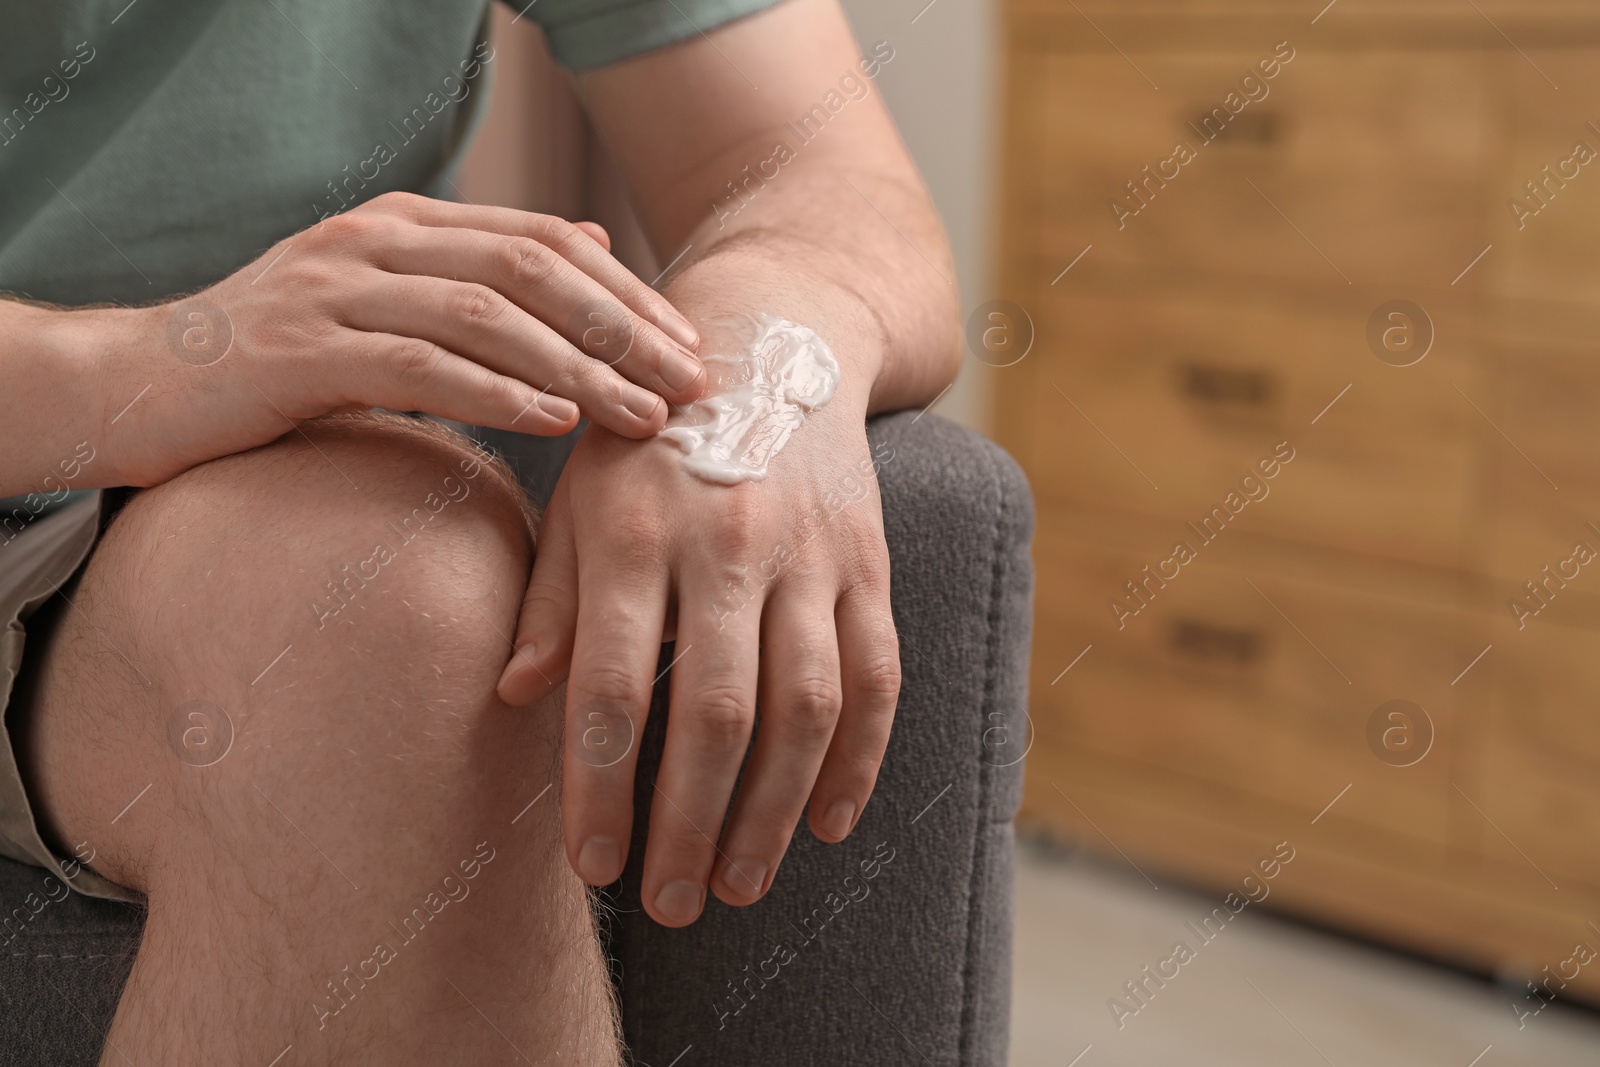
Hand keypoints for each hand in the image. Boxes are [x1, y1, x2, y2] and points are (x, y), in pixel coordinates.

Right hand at [82, 191, 705, 486]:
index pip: (546, 241)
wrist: (140, 382)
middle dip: (623, 327)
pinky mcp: (302, 351)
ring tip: (644, 416)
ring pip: (487, 315)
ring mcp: (335, 289)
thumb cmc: (278, 359)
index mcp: (406, 223)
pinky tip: (555, 424)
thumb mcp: (384, 299)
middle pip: (532, 270)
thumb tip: (589, 236)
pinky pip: (420, 366)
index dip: (628, 291)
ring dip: (579, 367)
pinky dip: (497, 393)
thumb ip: (477, 273)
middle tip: (688, 385)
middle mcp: (376, 240)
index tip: (688, 346)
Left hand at [497, 395, 900, 925]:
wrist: (771, 338)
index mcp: (632, 530)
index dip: (603, 792)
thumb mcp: (577, 495)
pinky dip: (859, 758)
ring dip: (774, 812)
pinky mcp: (867, 560)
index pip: (615, 688)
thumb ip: (551, 596)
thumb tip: (515, 698)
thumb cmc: (647, 437)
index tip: (592, 869)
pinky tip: (828, 823)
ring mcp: (809, 552)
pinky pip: (877, 675)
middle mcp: (725, 541)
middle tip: (669, 903)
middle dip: (690, 825)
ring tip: (740, 885)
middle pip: (717, 713)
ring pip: (804, 706)